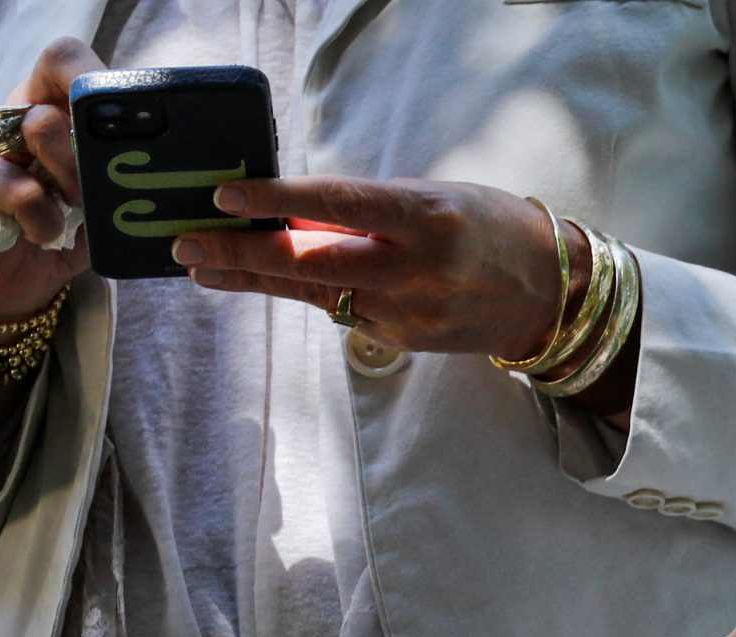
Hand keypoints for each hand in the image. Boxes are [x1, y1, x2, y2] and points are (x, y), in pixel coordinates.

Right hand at [0, 38, 99, 323]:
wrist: (5, 281)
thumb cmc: (61, 232)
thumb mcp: (100, 200)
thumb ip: (120, 174)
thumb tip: (163, 164)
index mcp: (49, 110)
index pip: (63, 61)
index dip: (88, 72)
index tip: (119, 107)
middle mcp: (15, 118)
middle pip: (65, 93)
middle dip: (92, 148)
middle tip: (97, 189)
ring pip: (41, 127)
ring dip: (73, 179)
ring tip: (70, 212)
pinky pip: (22, 190)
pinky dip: (44, 220)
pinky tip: (46, 235)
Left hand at [173, 176, 564, 359]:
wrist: (549, 296)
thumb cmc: (490, 228)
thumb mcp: (434, 198)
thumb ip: (369, 207)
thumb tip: (295, 209)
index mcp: (428, 219)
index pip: (339, 204)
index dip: (278, 200)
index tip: (226, 195)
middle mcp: (417, 271)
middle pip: (313, 262)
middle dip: (244, 253)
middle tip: (186, 243)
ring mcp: (409, 314)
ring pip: (314, 293)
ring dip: (253, 278)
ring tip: (200, 266)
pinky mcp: (404, 340)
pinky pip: (341, 311)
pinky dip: (303, 291)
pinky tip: (263, 279)